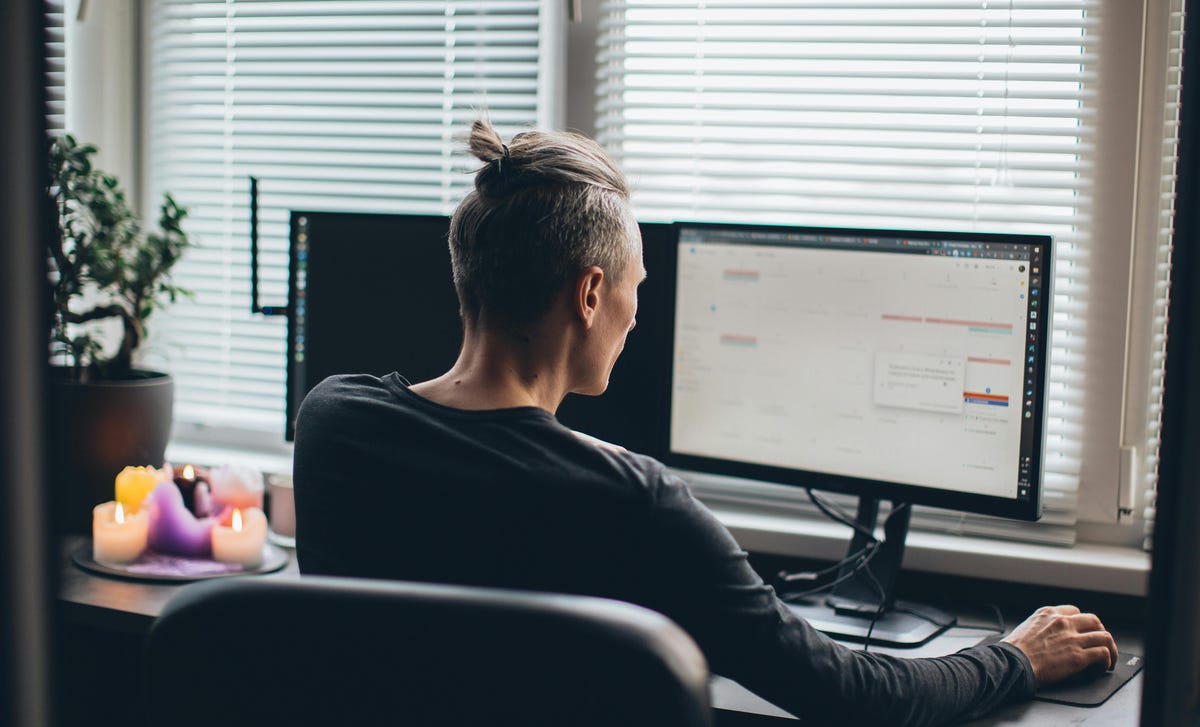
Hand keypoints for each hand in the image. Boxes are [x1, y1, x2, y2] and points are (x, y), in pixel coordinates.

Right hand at [1003, 605, 1117, 685]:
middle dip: (1100, 633)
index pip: (1075, 611)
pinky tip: (1101, 668)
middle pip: (1094, 621)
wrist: (1011, 663)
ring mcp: (1072, 638)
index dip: (1082, 623)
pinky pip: (1103, 654)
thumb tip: (1049, 638)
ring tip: (1108, 660)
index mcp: (1048, 614)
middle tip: (1100, 645)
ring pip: (1105, 637)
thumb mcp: (1026, 628)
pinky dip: (1106, 661)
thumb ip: (1041, 627)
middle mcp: (1062, 622)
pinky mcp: (1078, 656)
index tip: (1083, 633)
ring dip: (1110, 649)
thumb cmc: (1013, 650)